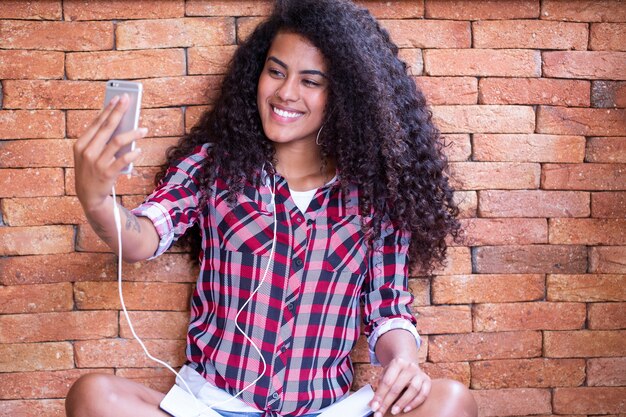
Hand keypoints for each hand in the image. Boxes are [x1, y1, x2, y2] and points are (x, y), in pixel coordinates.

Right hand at [73, 94, 146, 211]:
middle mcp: (87, 151)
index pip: (97, 123)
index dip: (109, 109)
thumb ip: (101, 141)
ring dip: (133, 133)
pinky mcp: (106, 173)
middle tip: (130, 101)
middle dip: (119, 112)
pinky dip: (132, 153)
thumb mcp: (89, 155)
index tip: (118, 98)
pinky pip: (123, 160)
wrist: (88, 196)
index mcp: (81, 144)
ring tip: (144, 129)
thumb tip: (120, 123)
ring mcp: (96, 162)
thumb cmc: (92, 171)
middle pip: (107, 127)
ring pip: (118, 142)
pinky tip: (139, 150)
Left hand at [370, 358, 430, 415]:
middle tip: (380, 412)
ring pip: (413, 390)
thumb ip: (380, 388)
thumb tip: (373, 404)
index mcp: (397, 363)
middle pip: (397, 387)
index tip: (373, 407)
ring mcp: (420, 374)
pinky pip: (423, 394)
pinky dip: (415, 403)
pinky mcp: (427, 381)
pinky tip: (406, 409)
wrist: (408, 364)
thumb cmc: (394, 373)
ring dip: (402, 402)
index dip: (380, 395)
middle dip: (387, 402)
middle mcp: (410, 367)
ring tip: (393, 411)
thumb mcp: (385, 375)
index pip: (387, 381)